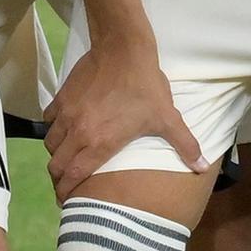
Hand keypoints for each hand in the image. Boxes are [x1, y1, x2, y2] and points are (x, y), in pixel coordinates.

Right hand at [42, 33, 199, 189]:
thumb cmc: (145, 86)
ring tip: (66, 158)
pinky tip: (64, 128)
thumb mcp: (167, 117)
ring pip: (50, 144)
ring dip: (57, 155)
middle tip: (66, 184)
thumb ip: (184, 144)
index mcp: (100, 143)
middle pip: (56, 166)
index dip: (66, 193)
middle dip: (58, 179)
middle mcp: (78, 132)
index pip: (73, 177)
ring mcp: (66, 114)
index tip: (67, 201)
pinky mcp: (61, 98)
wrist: (123, 49)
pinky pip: (49, 120)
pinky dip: (54, 128)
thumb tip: (202, 167)